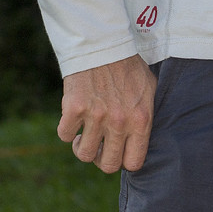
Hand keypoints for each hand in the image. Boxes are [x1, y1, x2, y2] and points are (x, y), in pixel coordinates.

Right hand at [58, 55, 155, 172]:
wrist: (104, 46)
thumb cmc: (129, 68)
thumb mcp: (149, 91)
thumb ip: (143, 117)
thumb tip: (139, 141)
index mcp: (141, 120)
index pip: (134, 162)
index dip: (123, 161)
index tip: (118, 153)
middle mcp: (119, 122)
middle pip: (107, 165)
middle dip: (101, 159)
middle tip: (99, 146)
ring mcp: (96, 117)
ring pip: (83, 154)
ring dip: (82, 146)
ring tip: (85, 132)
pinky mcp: (74, 109)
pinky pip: (64, 135)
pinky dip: (67, 130)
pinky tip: (74, 119)